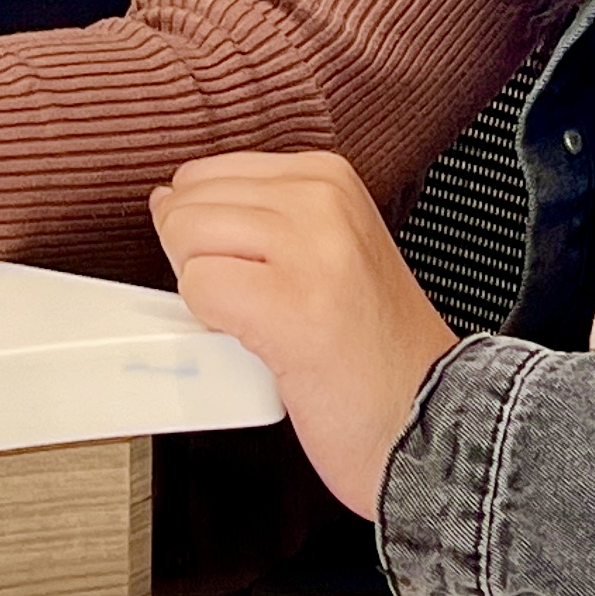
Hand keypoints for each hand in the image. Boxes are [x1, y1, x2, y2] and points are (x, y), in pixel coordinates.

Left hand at [152, 151, 456, 520]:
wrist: (426, 419)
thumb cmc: (371, 352)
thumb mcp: (326, 247)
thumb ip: (256, 216)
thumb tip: (167, 200)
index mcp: (328, 178)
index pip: (205, 176)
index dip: (208, 237)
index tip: (259, 277)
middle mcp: (321, 200)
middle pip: (188, 205)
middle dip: (199, 263)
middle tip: (262, 309)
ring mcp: (309, 248)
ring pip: (186, 240)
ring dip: (207, 296)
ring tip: (267, 325)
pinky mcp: (291, 304)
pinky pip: (198, 288)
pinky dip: (210, 325)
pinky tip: (263, 345)